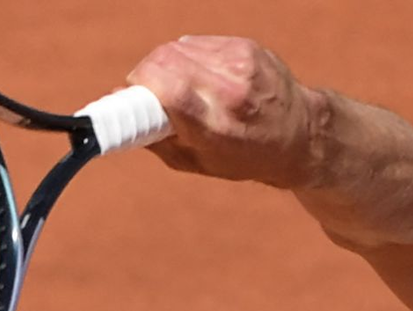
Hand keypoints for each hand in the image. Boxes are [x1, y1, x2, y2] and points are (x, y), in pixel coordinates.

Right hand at [125, 36, 319, 185]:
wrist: (302, 137)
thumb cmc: (247, 157)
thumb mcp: (202, 163)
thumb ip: (156, 138)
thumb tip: (111, 103)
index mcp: (220, 129)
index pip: (166, 90)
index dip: (140, 88)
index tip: (130, 96)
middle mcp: (232, 94)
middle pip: (164, 63)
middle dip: (146, 75)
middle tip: (149, 94)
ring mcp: (241, 66)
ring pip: (177, 49)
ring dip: (166, 66)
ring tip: (182, 89)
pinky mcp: (245, 47)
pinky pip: (197, 44)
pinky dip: (189, 58)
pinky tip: (204, 77)